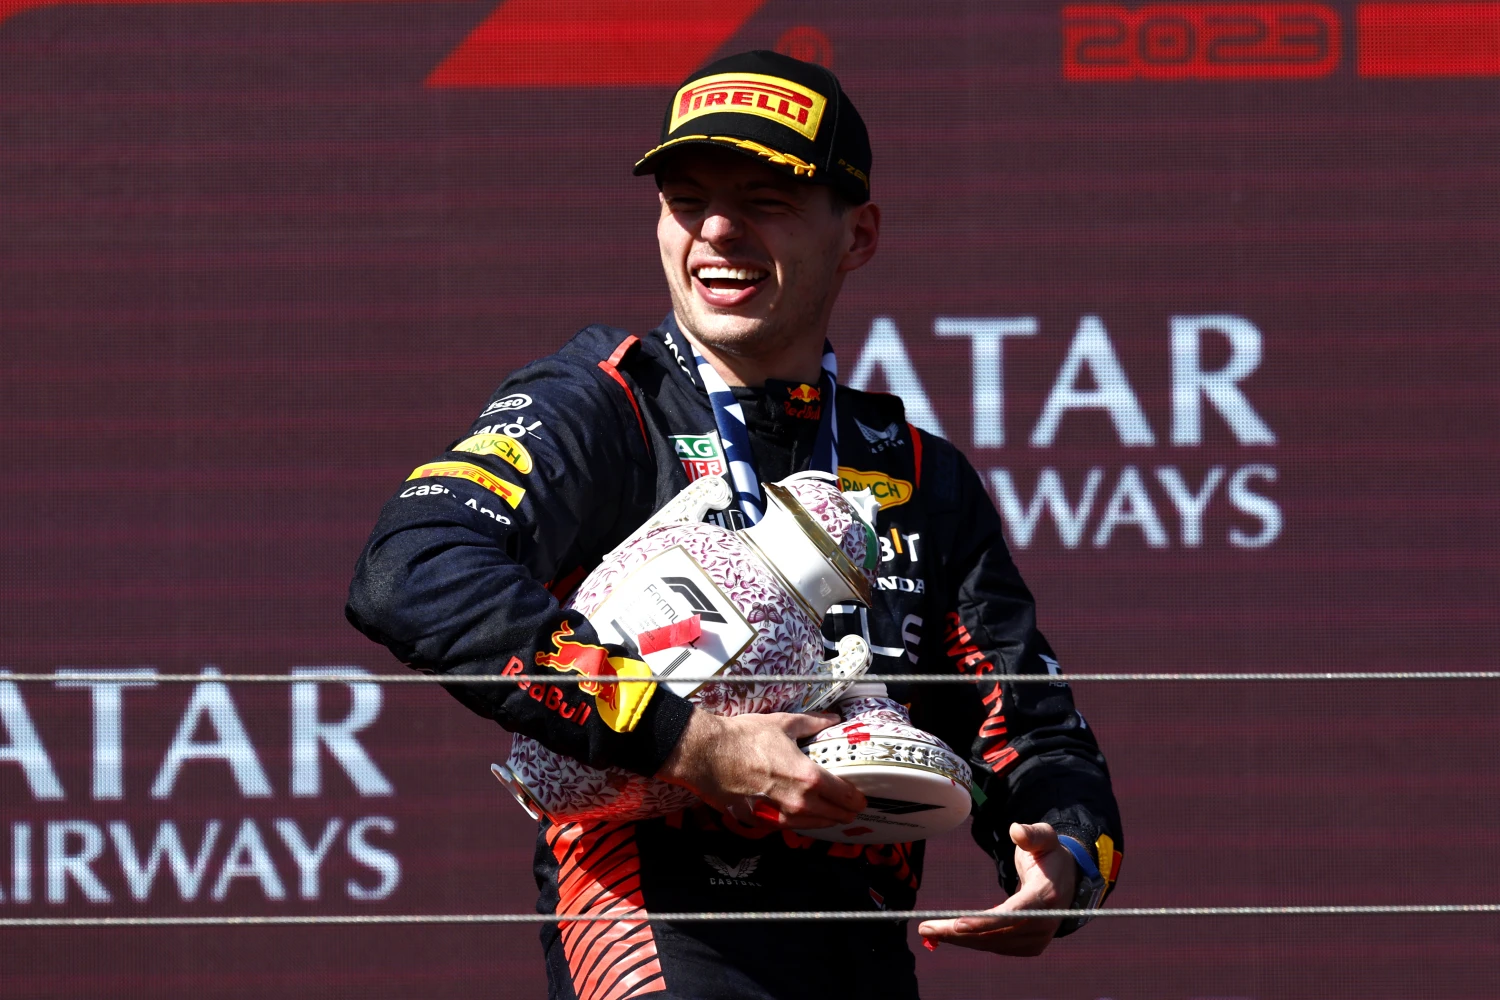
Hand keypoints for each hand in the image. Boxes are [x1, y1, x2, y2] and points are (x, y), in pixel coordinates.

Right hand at [655, 708, 866, 828]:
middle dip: (846, 811)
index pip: (847, 797)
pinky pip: (789, 828)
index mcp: (809, 778)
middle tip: (849, 804)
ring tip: (830, 810)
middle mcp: (799, 803)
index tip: (862, 795)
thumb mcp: (784, 724)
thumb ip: (814, 723)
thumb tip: (834, 718)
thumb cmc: (744, 737)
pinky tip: (800, 813)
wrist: (707, 754)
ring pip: (814, 826)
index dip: (859, 798)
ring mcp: (779, 816)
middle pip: (835, 816)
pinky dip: (800, 822)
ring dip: (826, 819)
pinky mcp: (761, 822)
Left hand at [917, 822, 1077, 956]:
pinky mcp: (1030, 946)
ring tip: (929, 931)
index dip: (986, 921)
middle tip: (926, 928)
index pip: (1014, 914)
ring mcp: (1038, 938)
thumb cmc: (1049, 854)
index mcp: (1047, 896)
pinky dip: (972, 941)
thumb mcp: (1045, 837)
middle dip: (960, 933)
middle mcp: (1044, 923)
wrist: (1066, 880)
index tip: (958, 924)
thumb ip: (1032, 833)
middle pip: (997, 934)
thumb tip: (1016, 830)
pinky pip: (996, 946)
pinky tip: (949, 935)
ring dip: (960, 940)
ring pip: (993, 943)